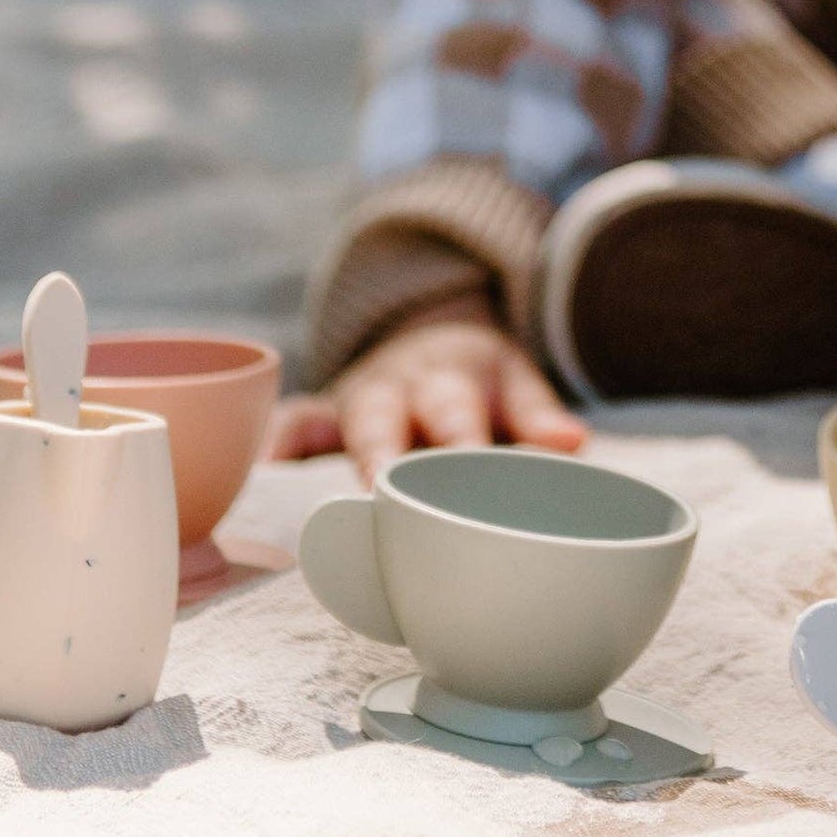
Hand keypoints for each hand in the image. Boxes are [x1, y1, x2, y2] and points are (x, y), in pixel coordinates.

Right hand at [262, 288, 587, 486]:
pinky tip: (262, 470)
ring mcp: (356, 400)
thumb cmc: (476, 382)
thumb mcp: (513, 384)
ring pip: (339, 424)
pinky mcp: (319, 415)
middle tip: (380, 496)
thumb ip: (536, 414)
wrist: (431, 338)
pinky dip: (277, 444)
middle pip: (388, 423)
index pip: (457, 416)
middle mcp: (400, 387)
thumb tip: (574, 442)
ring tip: (315, 498)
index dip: (461, 444)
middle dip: (383, 458)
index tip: (464, 468)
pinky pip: (293, 425)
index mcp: (452, 380)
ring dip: (327, 459)